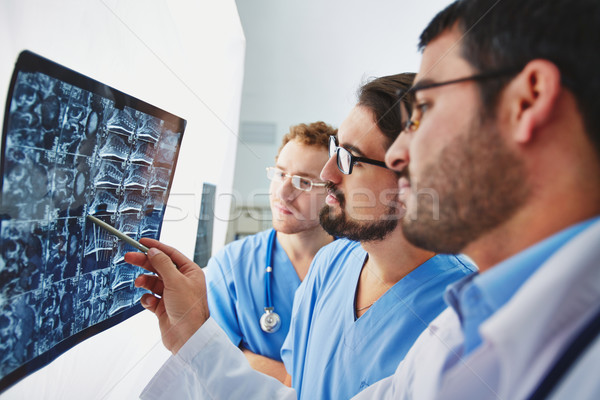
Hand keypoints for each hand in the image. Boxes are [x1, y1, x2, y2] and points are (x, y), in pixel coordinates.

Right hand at [125, 238, 209, 353]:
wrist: (188, 337)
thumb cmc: (189, 309)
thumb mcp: (176, 281)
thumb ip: (163, 264)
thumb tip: (154, 251)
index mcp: (190, 272)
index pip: (171, 254)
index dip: (156, 247)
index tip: (142, 242)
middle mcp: (181, 282)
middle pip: (159, 266)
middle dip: (145, 262)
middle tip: (129, 257)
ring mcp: (172, 295)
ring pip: (153, 282)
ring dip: (145, 281)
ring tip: (139, 283)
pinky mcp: (163, 307)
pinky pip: (150, 298)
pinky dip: (147, 298)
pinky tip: (150, 302)